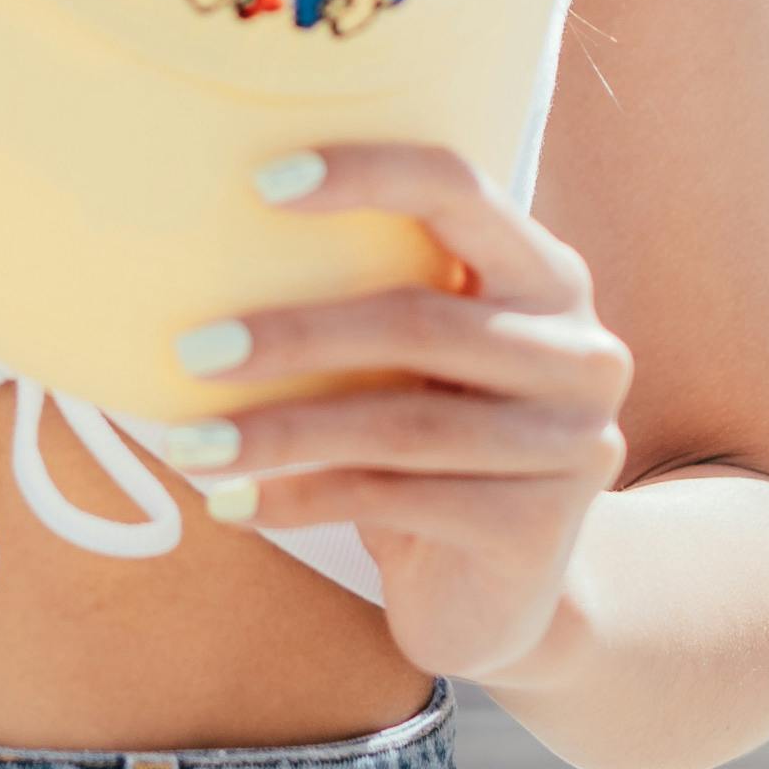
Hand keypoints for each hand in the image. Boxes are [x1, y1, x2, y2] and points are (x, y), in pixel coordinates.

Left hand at [155, 142, 630, 685]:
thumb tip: (200, 240)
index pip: (460, 191)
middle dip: (293, 336)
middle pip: (419, 321)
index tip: (260, 183)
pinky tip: (232, 505)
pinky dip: (299, 500)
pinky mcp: (539, 531)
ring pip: (399, 424)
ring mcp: (573, 444)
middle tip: (190, 351)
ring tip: (188, 444)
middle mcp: (580, 351)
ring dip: (278, 432)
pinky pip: (395, 501)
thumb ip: (369, 295)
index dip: (367, 174)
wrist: (497, 594)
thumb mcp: (415, 362)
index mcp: (547, 275)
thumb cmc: (430, 449)